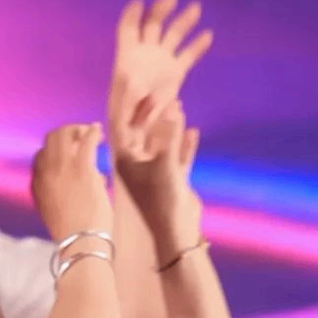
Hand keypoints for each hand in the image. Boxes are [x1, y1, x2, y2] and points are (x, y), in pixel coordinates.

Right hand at [31, 123, 112, 241]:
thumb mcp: (59, 212)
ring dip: (79, 129)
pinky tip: (99, 131)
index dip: (54, 150)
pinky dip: (93, 131)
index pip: (40, 157)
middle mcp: (45, 172)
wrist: (80, 243)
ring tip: (91, 131)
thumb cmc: (74, 234)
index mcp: (37, 185)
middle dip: (64, 133)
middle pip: (50, 139)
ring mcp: (62, 168)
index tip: (67, 151)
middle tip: (79, 136)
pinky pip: (87, 139)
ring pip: (65, 133)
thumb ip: (66, 192)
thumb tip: (92, 176)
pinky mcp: (81, 167)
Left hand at [108, 0, 211, 159]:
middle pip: (152, 25)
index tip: (139, 2)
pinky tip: (208, 35)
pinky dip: (196, 46)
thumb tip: (139, 91)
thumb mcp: (123, 117)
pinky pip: (187, 55)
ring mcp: (160, 63)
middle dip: (160, 9)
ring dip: (182, 20)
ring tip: (196, 8)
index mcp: (127, 60)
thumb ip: (130, 102)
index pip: (128, 31)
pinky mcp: (175, 74)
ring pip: (172, 35)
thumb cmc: (122, 130)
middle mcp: (144, 56)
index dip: (132, 16)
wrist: (137, 139)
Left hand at [115, 100, 202, 257]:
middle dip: (152, 112)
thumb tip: (173, 107)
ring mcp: (155, 173)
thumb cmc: (163, 199)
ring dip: (170, 126)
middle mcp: (137, 165)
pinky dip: (185, 145)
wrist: (177, 232)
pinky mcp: (172, 182)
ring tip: (179, 105)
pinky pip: (178, 158)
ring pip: (162, 144)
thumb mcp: (164, 162)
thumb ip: (169, 134)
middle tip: (162, 91)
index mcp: (125, 161)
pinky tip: (194, 132)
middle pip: (143, 133)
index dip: (130, 105)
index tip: (136, 84)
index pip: (123, 126)